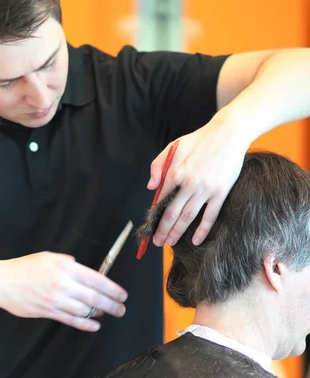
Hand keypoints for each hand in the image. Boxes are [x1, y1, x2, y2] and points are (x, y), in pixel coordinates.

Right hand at [0, 252, 127, 331]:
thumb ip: (68, 263)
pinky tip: (94, 325)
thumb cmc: (24, 267)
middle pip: (94, 297)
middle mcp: (63, 284)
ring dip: (99, 313)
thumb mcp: (49, 257)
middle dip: (112, 304)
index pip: (96, 280)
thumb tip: (84, 271)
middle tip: (121, 308)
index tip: (122, 294)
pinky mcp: (48, 312)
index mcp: (66, 267)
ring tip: (108, 314)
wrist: (0, 282)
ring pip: (84, 310)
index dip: (112, 289)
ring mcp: (56, 300)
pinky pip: (71, 320)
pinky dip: (85, 324)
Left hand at [147, 111, 248, 245]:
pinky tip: (195, 240)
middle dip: (162, 229)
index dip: (155, 215)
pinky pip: (210, 216)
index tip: (151, 225)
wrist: (228, 134)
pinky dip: (202, 230)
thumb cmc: (199, 140)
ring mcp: (205, 189)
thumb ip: (158, 166)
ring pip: (187, 217)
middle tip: (156, 242)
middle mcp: (188, 183)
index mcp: (174, 172)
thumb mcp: (174, 147)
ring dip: (177, 232)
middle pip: (172, 212)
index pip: (161, 199)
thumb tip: (151, 187)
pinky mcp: (220, 192)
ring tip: (169, 243)